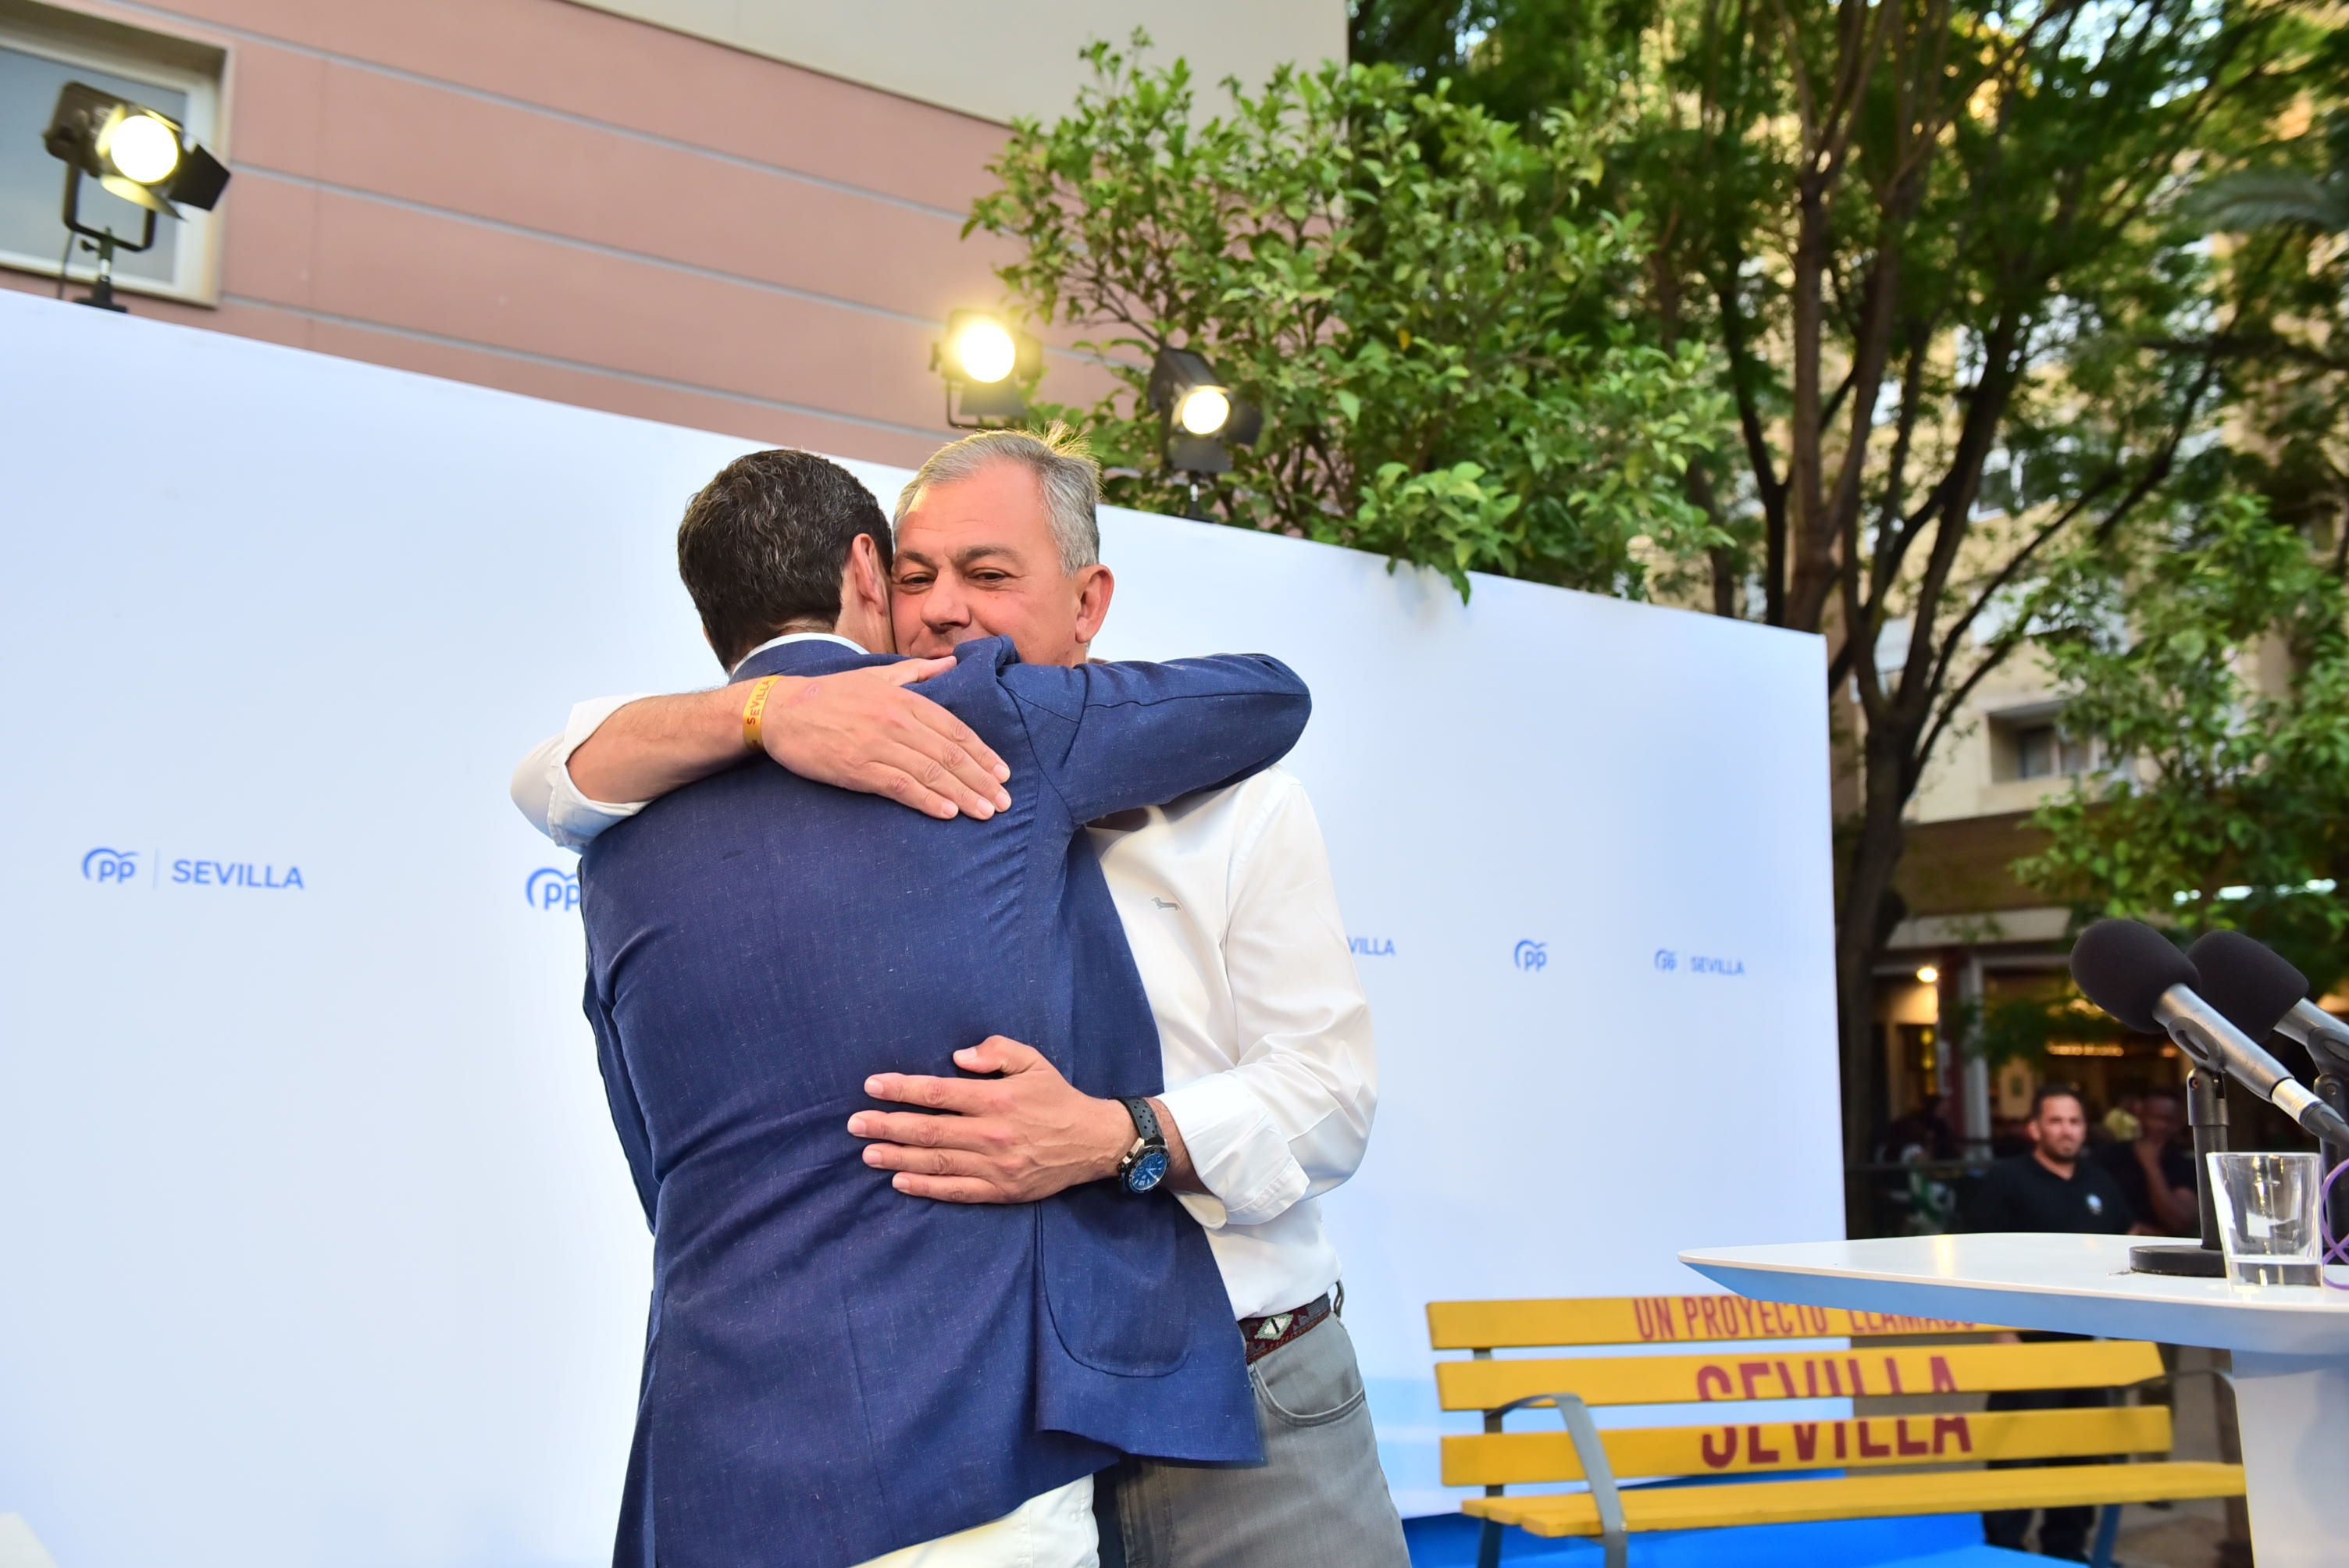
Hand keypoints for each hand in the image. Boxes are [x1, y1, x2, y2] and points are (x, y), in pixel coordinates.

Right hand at [767, 661, 1010, 819]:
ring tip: (986, 811)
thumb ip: (916, 673)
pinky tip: (948, 812)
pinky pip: (901, 786)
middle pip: (949, 754)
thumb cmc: (830, 694)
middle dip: (981, 779)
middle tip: (1003, 801)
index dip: (982, 753)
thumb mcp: (876, 676)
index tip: (1002, 772)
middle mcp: (896, 721)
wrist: (781, 710)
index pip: (954, 729)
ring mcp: (878, 745)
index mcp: (904, 700)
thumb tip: (950, 664)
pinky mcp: (858, 769)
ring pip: (931, 772)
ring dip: (963, 794)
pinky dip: (927, 800)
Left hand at [849, 1036, 1134, 1202]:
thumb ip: (996, 1051)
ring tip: (867, 1153)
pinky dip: (926, 1187)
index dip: (902, 1089)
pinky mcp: (1000, 1190)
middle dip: (887, 1126)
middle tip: (855, 1124)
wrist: (1093, 1141)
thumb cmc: (1056, 1097)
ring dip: (898, 1157)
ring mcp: (995, 1165)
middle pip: (929, 1130)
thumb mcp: (1033, 1061)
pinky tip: (900, 1181)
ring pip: (936, 1162)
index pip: (938, 1093)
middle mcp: (992, 1133)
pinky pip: (956, 1190)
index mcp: (997, 1099)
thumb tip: (957, 1058)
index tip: (872, 1086)